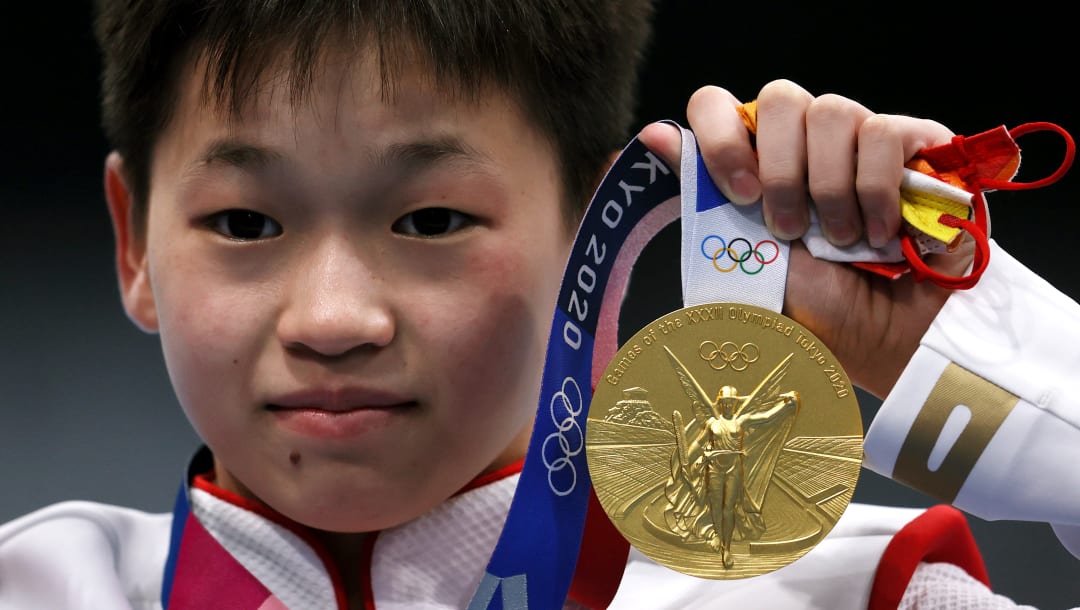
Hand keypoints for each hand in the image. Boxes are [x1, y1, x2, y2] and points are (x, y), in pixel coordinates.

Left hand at [639, 79, 972, 397]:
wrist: (880, 339)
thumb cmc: (812, 304)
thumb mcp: (745, 253)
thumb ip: (704, 192)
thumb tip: (654, 134)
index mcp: (756, 159)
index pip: (717, 104)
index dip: (722, 140)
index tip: (739, 195)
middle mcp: (805, 139)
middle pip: (781, 97)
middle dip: (781, 171)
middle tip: (789, 230)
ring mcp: (860, 137)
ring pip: (833, 111)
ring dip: (829, 189)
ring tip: (841, 241)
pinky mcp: (916, 143)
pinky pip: (883, 133)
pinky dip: (875, 190)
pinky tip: (880, 233)